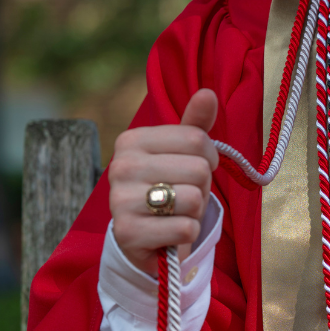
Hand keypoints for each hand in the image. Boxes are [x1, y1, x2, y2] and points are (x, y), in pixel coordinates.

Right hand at [108, 89, 220, 271]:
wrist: (144, 237)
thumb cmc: (167, 187)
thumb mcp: (181, 153)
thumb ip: (194, 124)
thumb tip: (208, 93)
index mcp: (132, 140)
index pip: (196, 138)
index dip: (209, 158)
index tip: (194, 168)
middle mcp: (121, 166)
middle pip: (200, 169)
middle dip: (202, 187)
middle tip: (183, 195)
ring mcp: (121, 201)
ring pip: (194, 199)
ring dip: (195, 211)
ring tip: (176, 212)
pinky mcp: (129, 233)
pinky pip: (186, 228)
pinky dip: (188, 233)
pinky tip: (170, 231)